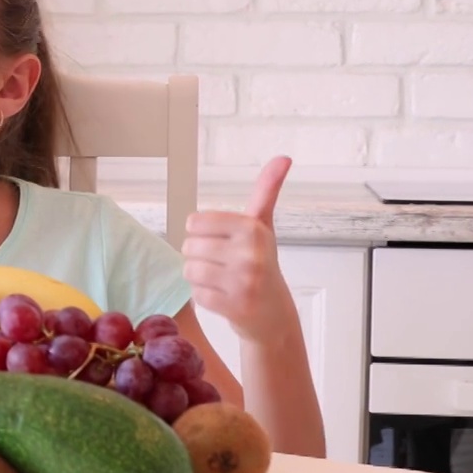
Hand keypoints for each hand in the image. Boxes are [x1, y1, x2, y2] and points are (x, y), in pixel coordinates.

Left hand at [181, 156, 298, 345]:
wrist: (275, 315)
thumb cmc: (263, 264)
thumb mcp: (262, 226)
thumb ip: (266, 191)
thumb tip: (283, 157)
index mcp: (252, 228)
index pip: (195, 222)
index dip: (201, 233)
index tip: (221, 242)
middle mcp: (250, 254)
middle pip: (189, 247)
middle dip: (200, 256)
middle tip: (223, 265)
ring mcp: (244, 282)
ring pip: (190, 270)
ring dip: (199, 277)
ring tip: (221, 280)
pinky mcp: (235, 307)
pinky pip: (196, 295)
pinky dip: (204, 297)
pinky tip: (223, 297)